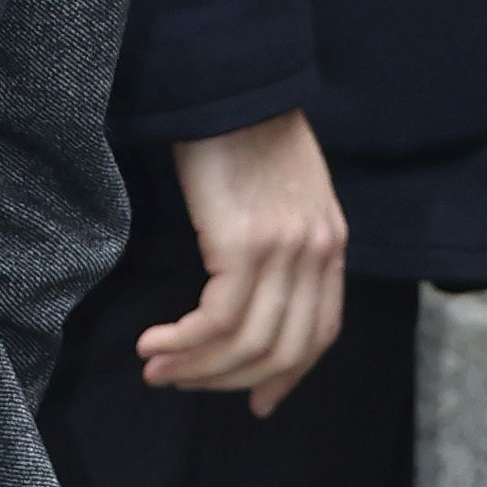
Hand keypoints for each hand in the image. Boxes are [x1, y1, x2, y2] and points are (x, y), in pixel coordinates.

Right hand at [142, 112, 348, 413]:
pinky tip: (155, 343)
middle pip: (285, 350)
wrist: (231, 83)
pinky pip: (220, 320)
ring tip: (156, 368)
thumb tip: (250, 292)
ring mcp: (287, 250)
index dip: (286, 376)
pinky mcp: (246, 244)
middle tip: (178, 382)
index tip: (255, 403)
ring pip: (250, 343)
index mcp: (331, 243)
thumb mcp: (282, 194)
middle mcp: (318, 252)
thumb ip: (282, 244)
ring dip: (197, 368)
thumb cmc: (243, 133)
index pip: (321, 333)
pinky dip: (185, 343)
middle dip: (229, 380)